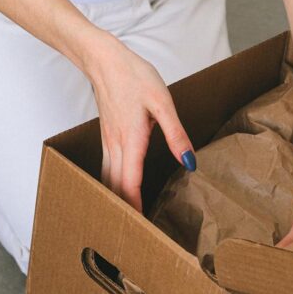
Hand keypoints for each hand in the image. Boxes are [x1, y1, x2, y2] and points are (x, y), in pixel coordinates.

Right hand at [84, 34, 194, 211]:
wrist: (103, 60)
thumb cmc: (133, 76)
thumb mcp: (162, 102)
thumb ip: (176, 134)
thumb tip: (189, 162)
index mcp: (131, 140)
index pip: (131, 184)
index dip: (136, 208)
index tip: (142, 227)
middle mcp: (116, 147)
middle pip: (116, 189)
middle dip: (125, 211)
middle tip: (136, 233)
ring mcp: (108, 144)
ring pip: (107, 182)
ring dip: (116, 201)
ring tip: (128, 220)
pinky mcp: (107, 140)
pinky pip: (107, 171)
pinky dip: (112, 187)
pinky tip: (119, 194)